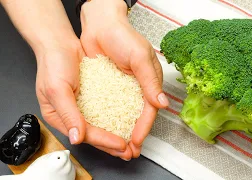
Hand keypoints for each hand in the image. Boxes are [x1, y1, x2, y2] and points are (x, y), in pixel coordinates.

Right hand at [35, 39, 129, 159]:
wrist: (60, 43)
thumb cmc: (53, 63)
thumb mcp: (57, 90)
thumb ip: (68, 114)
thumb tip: (77, 138)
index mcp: (58, 117)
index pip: (84, 134)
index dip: (104, 141)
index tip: (121, 144)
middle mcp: (71, 114)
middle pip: (94, 134)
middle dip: (112, 144)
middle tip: (130, 151)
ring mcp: (81, 106)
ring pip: (101, 125)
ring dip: (116, 133)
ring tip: (132, 141)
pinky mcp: (91, 97)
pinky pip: (105, 111)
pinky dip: (115, 118)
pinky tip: (128, 122)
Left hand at [80, 0, 168, 158]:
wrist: (99, 25)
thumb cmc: (123, 35)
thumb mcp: (139, 57)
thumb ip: (150, 80)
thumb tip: (162, 103)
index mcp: (149, 81)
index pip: (149, 110)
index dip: (143, 127)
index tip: (136, 141)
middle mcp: (137, 88)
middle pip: (138, 116)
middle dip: (134, 134)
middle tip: (129, 151)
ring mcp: (122, 89)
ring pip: (124, 115)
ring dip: (122, 131)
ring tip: (118, 146)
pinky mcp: (109, 88)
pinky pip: (110, 107)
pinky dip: (108, 120)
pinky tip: (105, 130)